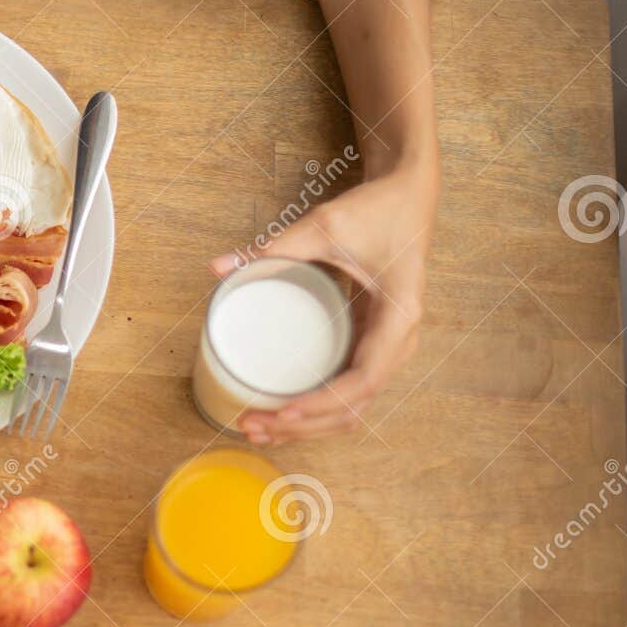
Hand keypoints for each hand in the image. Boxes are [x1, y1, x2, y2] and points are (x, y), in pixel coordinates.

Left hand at [207, 166, 438, 442]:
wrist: (408, 198)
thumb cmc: (377, 211)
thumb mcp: (327, 226)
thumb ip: (275, 245)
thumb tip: (217, 267)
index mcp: (399, 317)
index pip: (364, 378)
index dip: (324, 402)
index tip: (284, 411)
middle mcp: (401, 342)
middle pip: (355, 406)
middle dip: (304, 425)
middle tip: (252, 423)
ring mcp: (388, 349)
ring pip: (353, 408)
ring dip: (309, 427)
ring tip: (258, 428)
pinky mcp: (372, 347)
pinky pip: (349, 393)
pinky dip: (317, 412)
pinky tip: (281, 417)